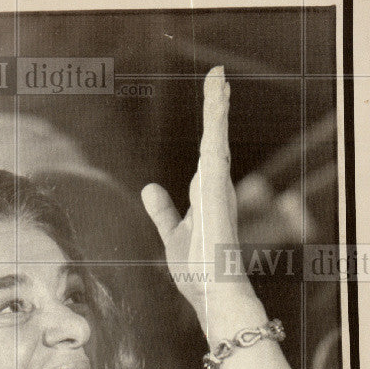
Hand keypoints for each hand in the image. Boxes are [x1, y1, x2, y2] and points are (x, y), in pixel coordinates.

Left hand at [141, 66, 293, 368]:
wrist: (212, 292)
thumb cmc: (198, 271)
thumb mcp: (172, 235)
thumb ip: (164, 212)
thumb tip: (150, 187)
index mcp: (206, 196)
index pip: (207, 155)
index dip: (209, 130)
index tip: (213, 103)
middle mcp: (216, 187)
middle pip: (215, 139)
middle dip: (216, 108)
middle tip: (219, 76)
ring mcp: (218, 187)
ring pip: (217, 137)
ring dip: (217, 106)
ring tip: (218, 76)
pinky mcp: (217, 189)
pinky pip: (216, 148)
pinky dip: (216, 123)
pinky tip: (217, 100)